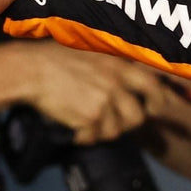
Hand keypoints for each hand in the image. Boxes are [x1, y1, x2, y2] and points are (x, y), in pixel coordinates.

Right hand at [21, 41, 168, 144]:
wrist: (33, 70)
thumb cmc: (56, 59)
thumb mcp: (92, 53)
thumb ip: (113, 66)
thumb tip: (131, 81)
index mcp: (119, 65)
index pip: (152, 84)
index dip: (158, 100)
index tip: (152, 108)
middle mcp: (116, 82)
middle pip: (137, 116)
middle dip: (126, 124)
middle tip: (112, 123)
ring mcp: (104, 101)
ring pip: (115, 131)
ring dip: (101, 131)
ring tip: (85, 122)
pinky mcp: (90, 117)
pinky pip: (93, 138)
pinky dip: (83, 137)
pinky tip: (73, 128)